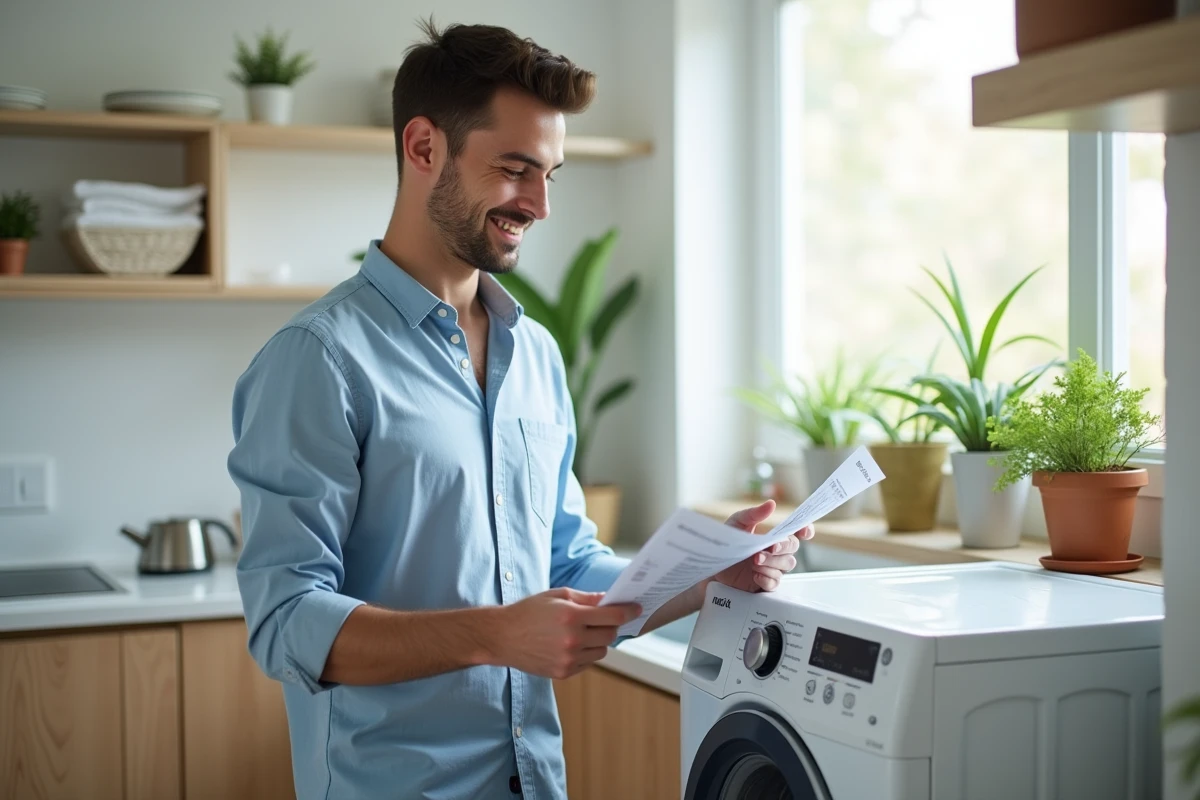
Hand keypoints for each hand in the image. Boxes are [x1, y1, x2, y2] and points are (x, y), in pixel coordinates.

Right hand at [495, 588, 640, 679]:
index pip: (612, 616)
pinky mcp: (563, 672)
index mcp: (571, 616)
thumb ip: (586, 598)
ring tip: (582, 632)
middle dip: (610, 625)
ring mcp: (568, 659)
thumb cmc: (529, 611)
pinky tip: (570, 644)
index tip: (636, 608)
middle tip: (602, 619)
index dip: (627, 611)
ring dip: (598, 641)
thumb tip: (610, 599)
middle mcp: (572, 639)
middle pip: (610, 635)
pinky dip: (586, 653)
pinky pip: (588, 663)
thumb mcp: (557, 596)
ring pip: (602, 652)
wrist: (502, 637)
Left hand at [709, 500, 812, 592]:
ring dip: (771, 563)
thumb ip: (754, 514)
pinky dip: (766, 578)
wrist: (713, 564)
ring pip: (785, 565)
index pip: (796, 532)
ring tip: (754, 561)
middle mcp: (776, 552)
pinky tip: (755, 575)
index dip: (805, 530)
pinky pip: (774, 583)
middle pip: (792, 549)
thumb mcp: (737, 522)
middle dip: (782, 547)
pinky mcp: (764, 582)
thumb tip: (771, 504)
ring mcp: (771, 567)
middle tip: (769, 547)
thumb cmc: (728, 541)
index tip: (804, 532)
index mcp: (773, 536)